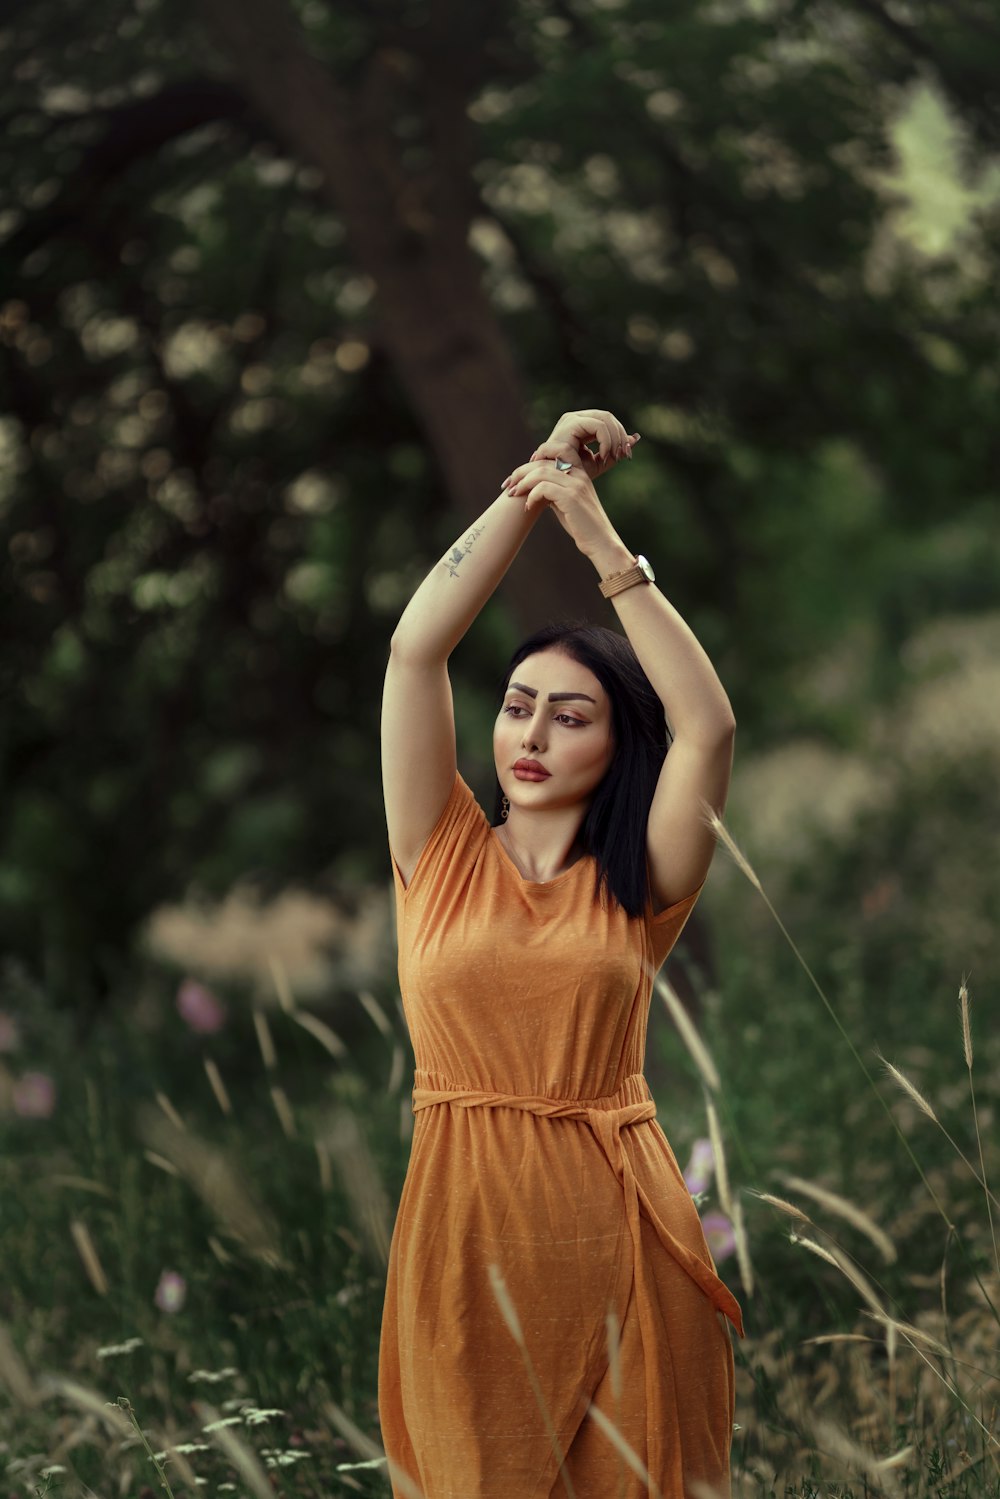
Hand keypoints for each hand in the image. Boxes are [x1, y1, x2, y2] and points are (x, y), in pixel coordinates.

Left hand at [501, 454, 624, 559]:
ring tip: (513, 494)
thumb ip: (554, 490)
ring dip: (523, 483)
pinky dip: (531, 496)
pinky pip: (543, 488)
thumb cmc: (581, 525)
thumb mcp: (566, 502)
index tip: (522, 472)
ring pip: (541, 472)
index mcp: (579, 472)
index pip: (557, 448)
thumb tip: (534, 486)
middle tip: (508, 484)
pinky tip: (528, 506)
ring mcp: (576, 484)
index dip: (536, 456)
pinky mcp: (571, 497)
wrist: (600, 542)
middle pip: (543, 461)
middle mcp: (578, 474)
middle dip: (521, 471)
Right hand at [531, 409, 640, 480]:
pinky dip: (606, 440)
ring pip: (605, 418)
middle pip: (608, 416)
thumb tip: (636, 438)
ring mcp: (570, 420)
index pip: (609, 420)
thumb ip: (616, 450)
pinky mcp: (569, 426)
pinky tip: (605, 456)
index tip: (627, 455)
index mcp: (581, 425)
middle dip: (620, 436)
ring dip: (615, 438)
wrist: (553, 486)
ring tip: (613, 457)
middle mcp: (575, 418)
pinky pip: (597, 426)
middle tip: (624, 455)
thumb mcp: (600, 462)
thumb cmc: (572, 477)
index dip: (621, 435)